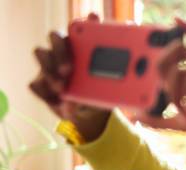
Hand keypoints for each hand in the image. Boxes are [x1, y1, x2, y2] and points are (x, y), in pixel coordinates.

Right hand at [29, 13, 109, 141]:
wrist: (92, 113)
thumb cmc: (102, 89)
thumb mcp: (114, 81)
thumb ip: (121, 64)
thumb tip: (135, 40)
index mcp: (81, 45)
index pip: (77, 28)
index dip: (81, 28)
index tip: (91, 33)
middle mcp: (64, 51)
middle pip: (55, 38)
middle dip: (62, 52)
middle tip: (70, 70)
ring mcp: (50, 65)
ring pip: (41, 55)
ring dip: (50, 71)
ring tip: (62, 88)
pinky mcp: (42, 84)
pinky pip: (36, 84)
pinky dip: (48, 95)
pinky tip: (63, 107)